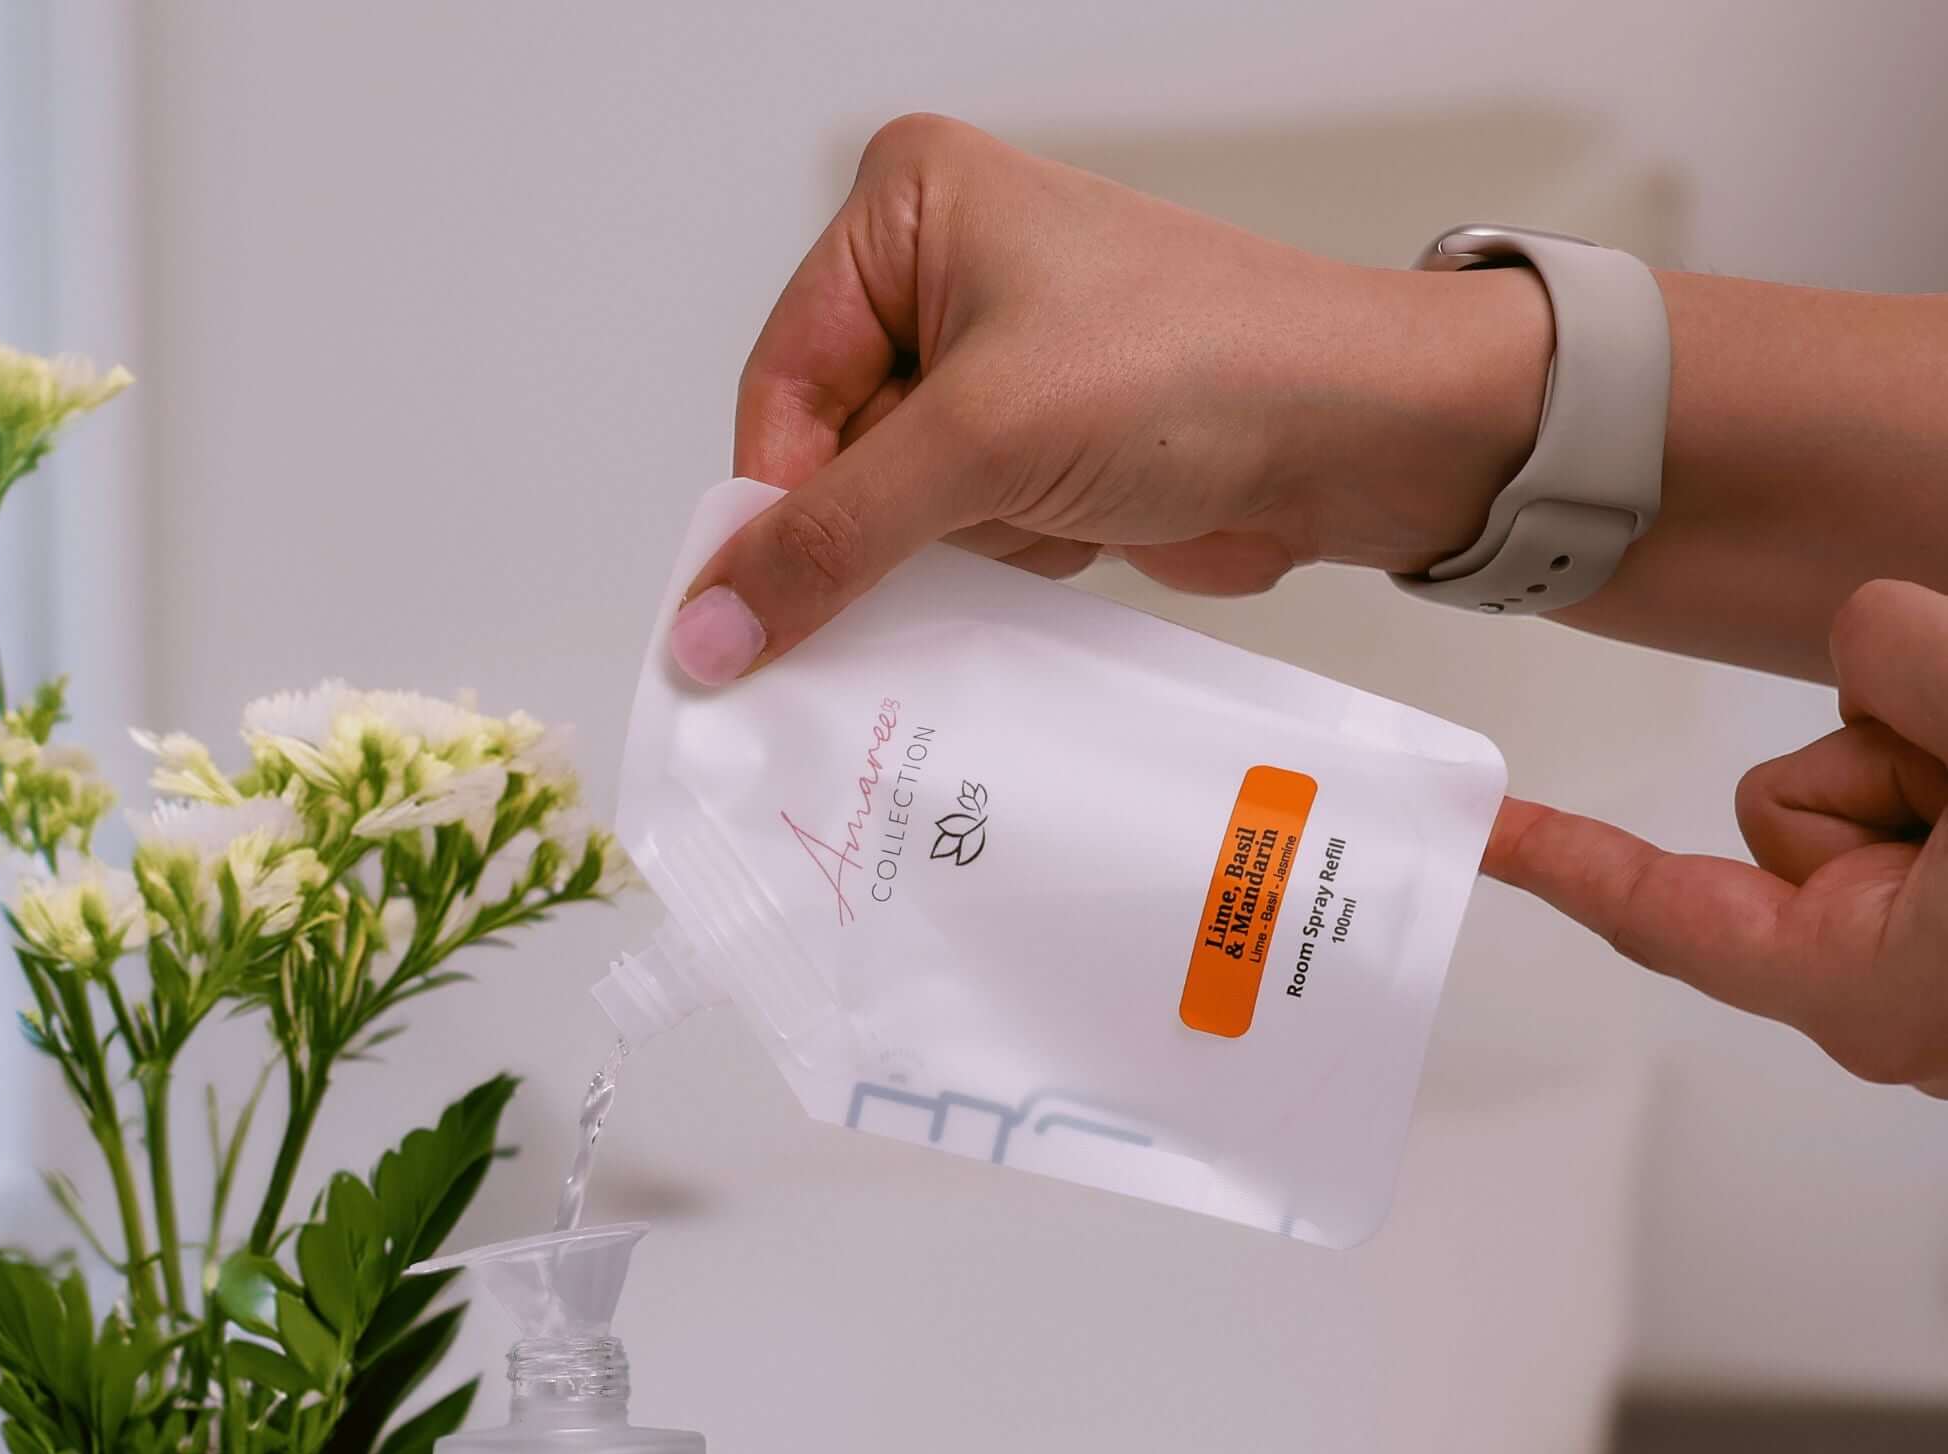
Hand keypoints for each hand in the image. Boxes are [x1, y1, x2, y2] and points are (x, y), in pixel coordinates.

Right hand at [668, 113, 1551, 682]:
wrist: (1357, 434)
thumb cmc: (1193, 371)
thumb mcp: (982, 444)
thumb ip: (832, 539)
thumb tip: (707, 631)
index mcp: (907, 212)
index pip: (779, 387)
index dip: (771, 505)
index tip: (752, 618)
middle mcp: (939, 278)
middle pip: (826, 454)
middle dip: (864, 533)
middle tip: (881, 599)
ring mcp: (990, 371)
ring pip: (888, 511)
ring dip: (936, 558)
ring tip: (1019, 542)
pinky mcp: (1033, 451)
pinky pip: (952, 539)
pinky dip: (982, 572)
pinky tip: (1050, 556)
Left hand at [1485, 579, 1947, 1092]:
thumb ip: (1911, 674)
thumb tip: (1860, 637)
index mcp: (1859, 985)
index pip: (1654, 907)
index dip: (1557, 857)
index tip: (1479, 831)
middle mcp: (1882, 987)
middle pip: (1785, 803)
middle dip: (1880, 759)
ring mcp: (1931, 960)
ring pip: (1870, 786)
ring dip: (1943, 760)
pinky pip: (1930, 795)